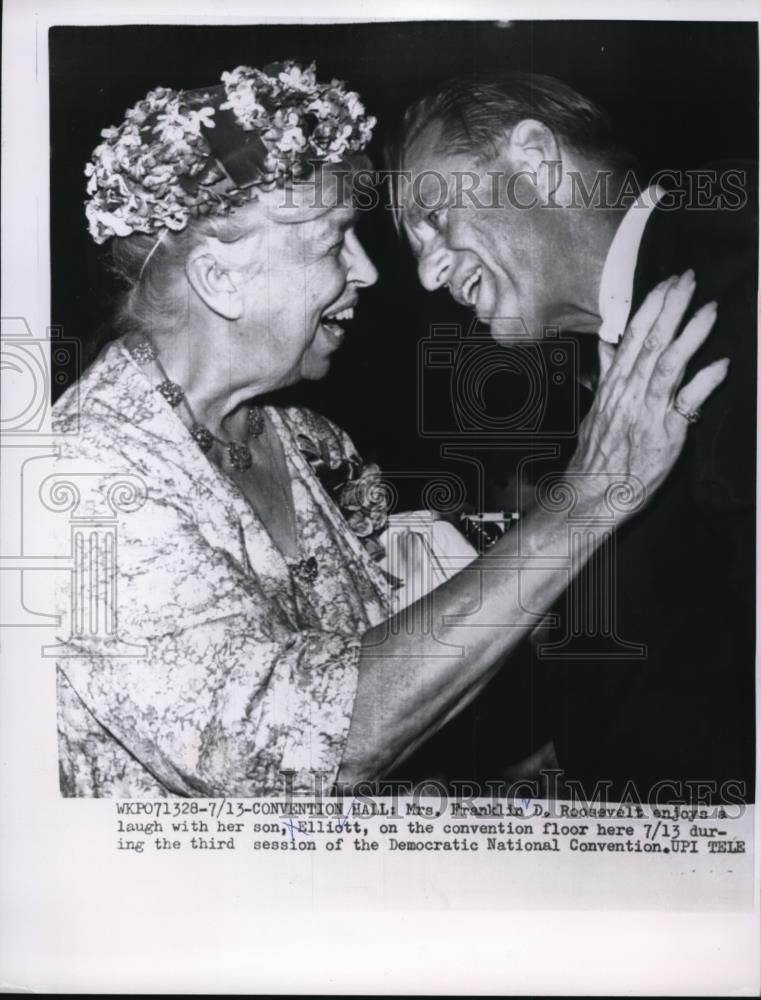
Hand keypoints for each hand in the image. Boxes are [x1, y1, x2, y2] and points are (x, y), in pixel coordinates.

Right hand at [568, 269, 727, 518]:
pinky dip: (704, 382)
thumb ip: (608, 373)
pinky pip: (686, 404)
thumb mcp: (598, 407)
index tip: (667, 283)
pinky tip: (721, 364)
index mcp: (614, 384)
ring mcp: (646, 412)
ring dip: (689, 334)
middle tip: (689, 280)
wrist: (592, 493)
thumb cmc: (599, 455)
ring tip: (708, 310)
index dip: (652, 306)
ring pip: (667, 364)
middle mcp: (629, 393)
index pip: (633, 336)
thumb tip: (608, 343)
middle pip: (651, 342)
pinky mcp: (664, 434)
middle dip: (671, 307)